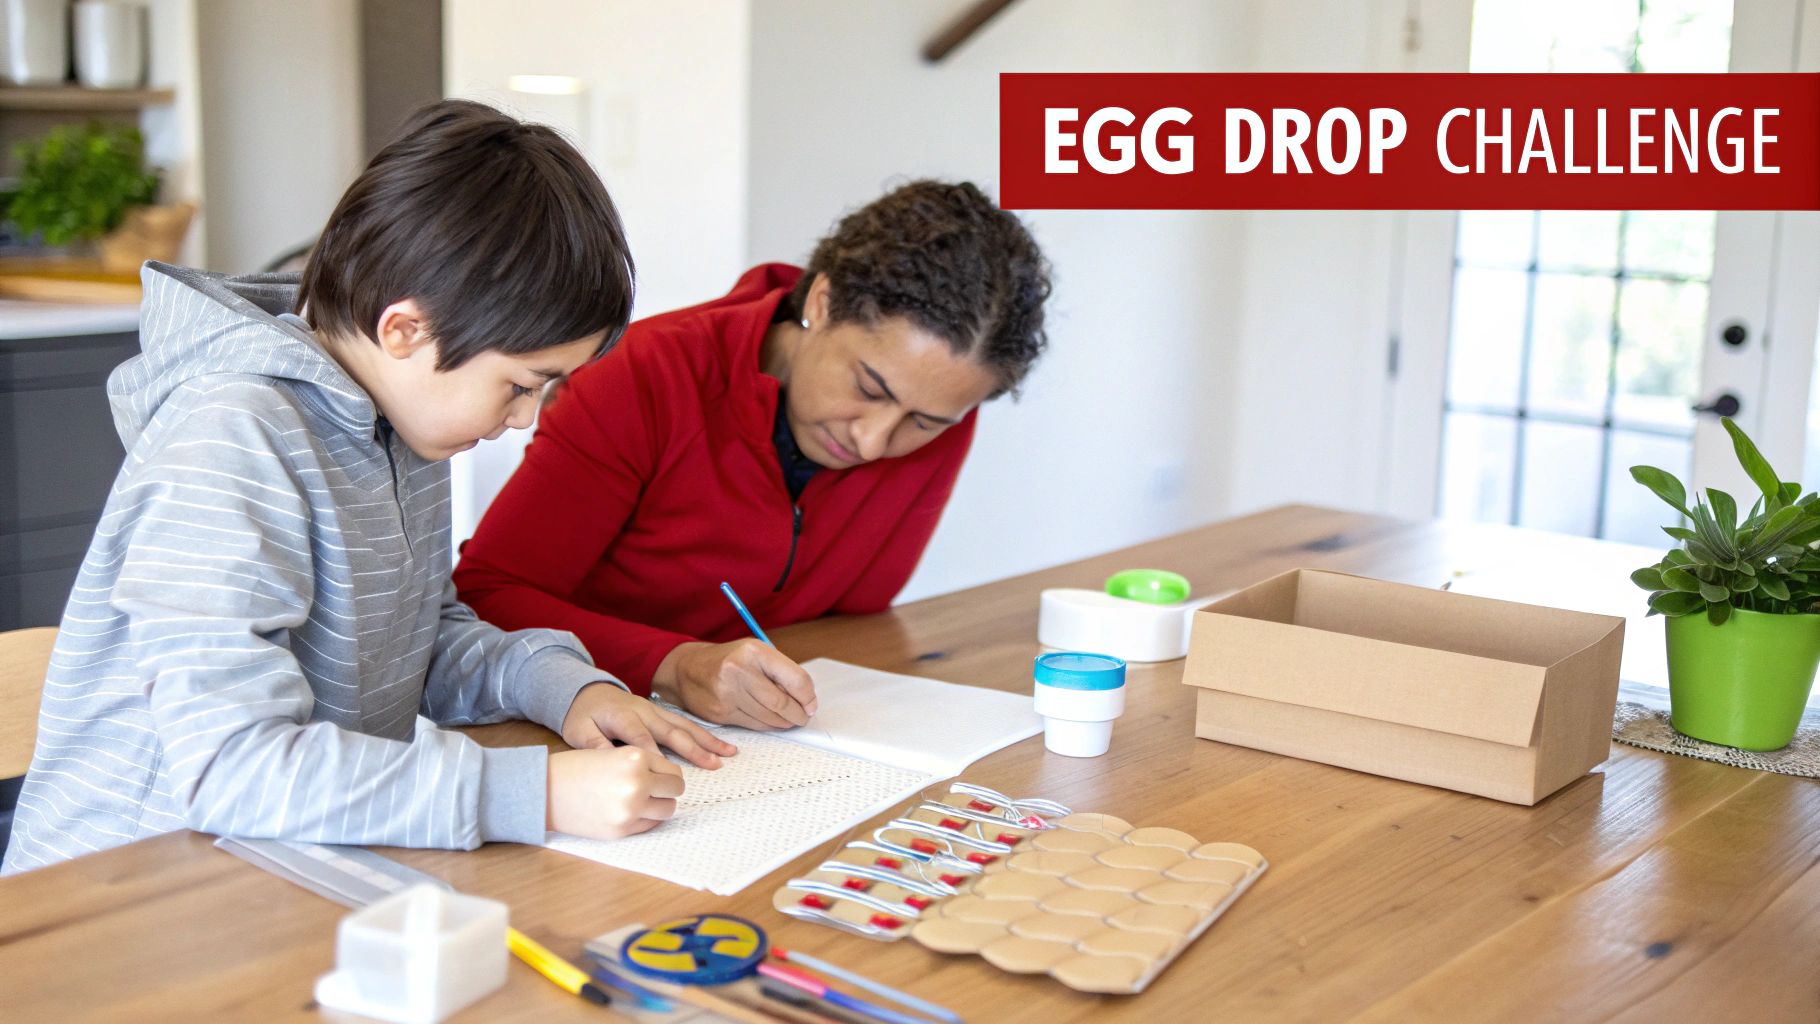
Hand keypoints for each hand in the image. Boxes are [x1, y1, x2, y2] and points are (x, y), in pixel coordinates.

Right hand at [545, 746, 681, 837]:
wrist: (545, 790)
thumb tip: (670, 778)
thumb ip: (642, 763)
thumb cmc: (576, 768)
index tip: (660, 778)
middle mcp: (638, 783)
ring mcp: (630, 809)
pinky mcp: (621, 829)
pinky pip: (649, 825)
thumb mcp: (612, 753)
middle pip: (675, 790)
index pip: (673, 770)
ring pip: (667, 810)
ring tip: (642, 802)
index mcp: (635, 758)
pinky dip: (645, 819)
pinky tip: (629, 811)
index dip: (667, 774)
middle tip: (654, 790)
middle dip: (668, 790)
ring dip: (659, 806)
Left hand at [561, 681, 736, 767]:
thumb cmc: (582, 716)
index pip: (642, 738)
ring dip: (707, 741)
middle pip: (672, 732)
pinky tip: (720, 745)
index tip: (668, 774)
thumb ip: (595, 746)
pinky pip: (685, 724)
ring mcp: (656, 711)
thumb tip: (612, 763)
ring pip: (685, 727)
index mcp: (623, 716)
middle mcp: (644, 712)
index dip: (655, 755)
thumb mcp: (579, 732)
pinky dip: (704, 734)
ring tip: (728, 753)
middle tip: (714, 764)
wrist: (586, 691)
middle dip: (694, 749)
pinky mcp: (661, 714)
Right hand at [652, 639, 818, 729]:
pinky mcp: (720, 713)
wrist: (687, 670)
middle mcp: (739, 671)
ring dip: (784, 723)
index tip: (811, 704)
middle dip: (798, 714)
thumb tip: (807, 699)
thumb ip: (781, 671)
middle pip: (782, 703)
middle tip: (803, 717)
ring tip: (789, 720)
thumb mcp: (755, 653)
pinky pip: (754, 725)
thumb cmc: (729, 661)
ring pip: (769, 718)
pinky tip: (771, 721)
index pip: (795, 678)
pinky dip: (767, 726)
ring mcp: (728, 693)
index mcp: (754, 651)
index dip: (808, 696)